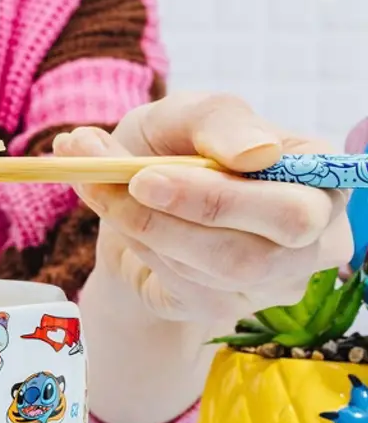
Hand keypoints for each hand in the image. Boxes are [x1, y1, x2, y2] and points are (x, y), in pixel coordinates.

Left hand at [53, 92, 353, 322]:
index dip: (222, 197)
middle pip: (257, 256)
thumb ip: (220, 120)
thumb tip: (256, 153)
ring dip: (144, 227)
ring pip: (209, 275)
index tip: (148, 174)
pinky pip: (181, 289)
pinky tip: (121, 219)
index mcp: (322, 180)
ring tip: (100, 185)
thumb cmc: (178, 147)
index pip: (297, 208)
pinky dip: (141, 247)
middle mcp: (311, 241)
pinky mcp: (221, 308)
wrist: (134, 198)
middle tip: (130, 183)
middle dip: (183, 219)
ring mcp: (269, 283)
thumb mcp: (189, 114)